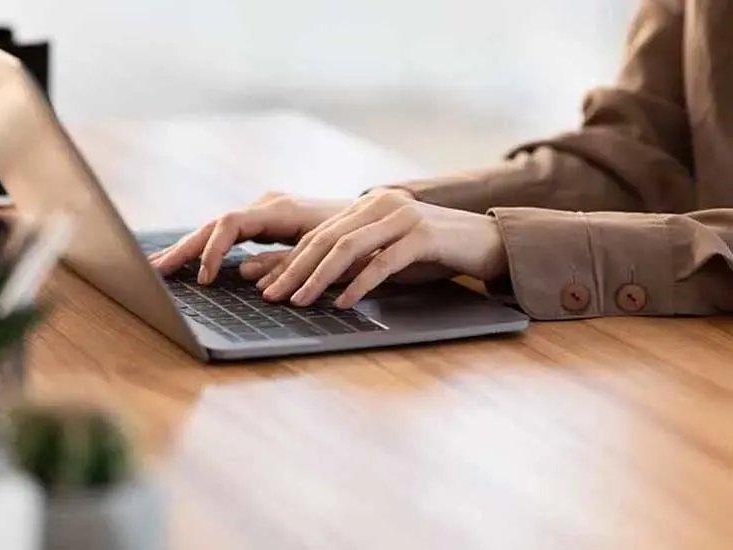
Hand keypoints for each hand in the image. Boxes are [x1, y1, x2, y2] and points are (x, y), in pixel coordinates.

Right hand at [150, 193, 351, 281]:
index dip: (213, 250)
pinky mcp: (266, 224)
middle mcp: (267, 206)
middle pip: (214, 225)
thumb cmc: (357, 239)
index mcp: (280, 209)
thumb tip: (246, 275)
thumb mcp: (328, 254)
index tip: (206, 279)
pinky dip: (206, 248)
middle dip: (185, 248)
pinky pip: (228, 235)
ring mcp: (265, 213)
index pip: (230, 223)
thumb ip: (287, 263)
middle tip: (155, 270)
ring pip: (217, 229)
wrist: (378, 218)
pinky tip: (188, 261)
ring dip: (189, 248)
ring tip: (159, 266)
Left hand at [257, 189, 507, 308]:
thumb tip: (317, 286)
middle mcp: (380, 204)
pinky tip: (343, 302)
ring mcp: (402, 217)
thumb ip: (356, 263)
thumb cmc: (434, 253)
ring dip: (319, 278)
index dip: (288, 261)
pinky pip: (384, 261)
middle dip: (293, 270)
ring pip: (348, 247)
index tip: (266, 285)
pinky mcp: (424, 235)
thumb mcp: (388, 255)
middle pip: (325, 239)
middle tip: (271, 296)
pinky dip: (360, 284)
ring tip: (300, 301)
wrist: (488, 242)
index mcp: (367, 205)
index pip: (318, 234)